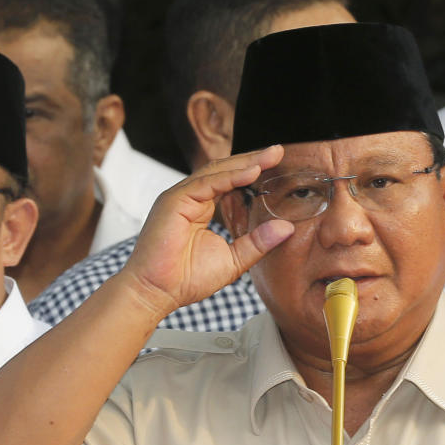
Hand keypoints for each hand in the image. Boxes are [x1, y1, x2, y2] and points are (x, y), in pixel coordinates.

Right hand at [120, 145, 293, 316]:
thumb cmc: (187, 279)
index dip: (251, 170)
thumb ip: (258, 242)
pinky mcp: (174, 201)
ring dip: (244, 163)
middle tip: (278, 151)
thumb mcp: (234, 259)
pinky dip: (229, 177)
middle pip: (223, 170)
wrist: (157, 292)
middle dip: (252, 159)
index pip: (229, 181)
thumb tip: (287, 227)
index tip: (276, 163)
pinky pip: (205, 183)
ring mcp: (180, 197)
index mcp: (201, 207)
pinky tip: (251, 172)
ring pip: (215, 172)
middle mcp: (189, 198)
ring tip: (270, 157)